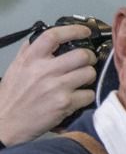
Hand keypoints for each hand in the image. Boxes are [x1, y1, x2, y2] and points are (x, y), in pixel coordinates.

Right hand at [0, 24, 97, 145]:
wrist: (6, 122)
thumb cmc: (12, 96)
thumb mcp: (16, 68)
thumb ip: (29, 52)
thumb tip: (43, 38)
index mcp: (31, 59)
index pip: (54, 36)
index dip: (74, 30)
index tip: (85, 32)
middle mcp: (44, 70)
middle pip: (82, 55)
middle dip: (89, 58)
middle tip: (86, 62)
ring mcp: (56, 87)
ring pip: (89, 73)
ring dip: (89, 77)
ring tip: (81, 81)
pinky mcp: (64, 104)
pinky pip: (89, 94)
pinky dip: (86, 96)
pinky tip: (76, 98)